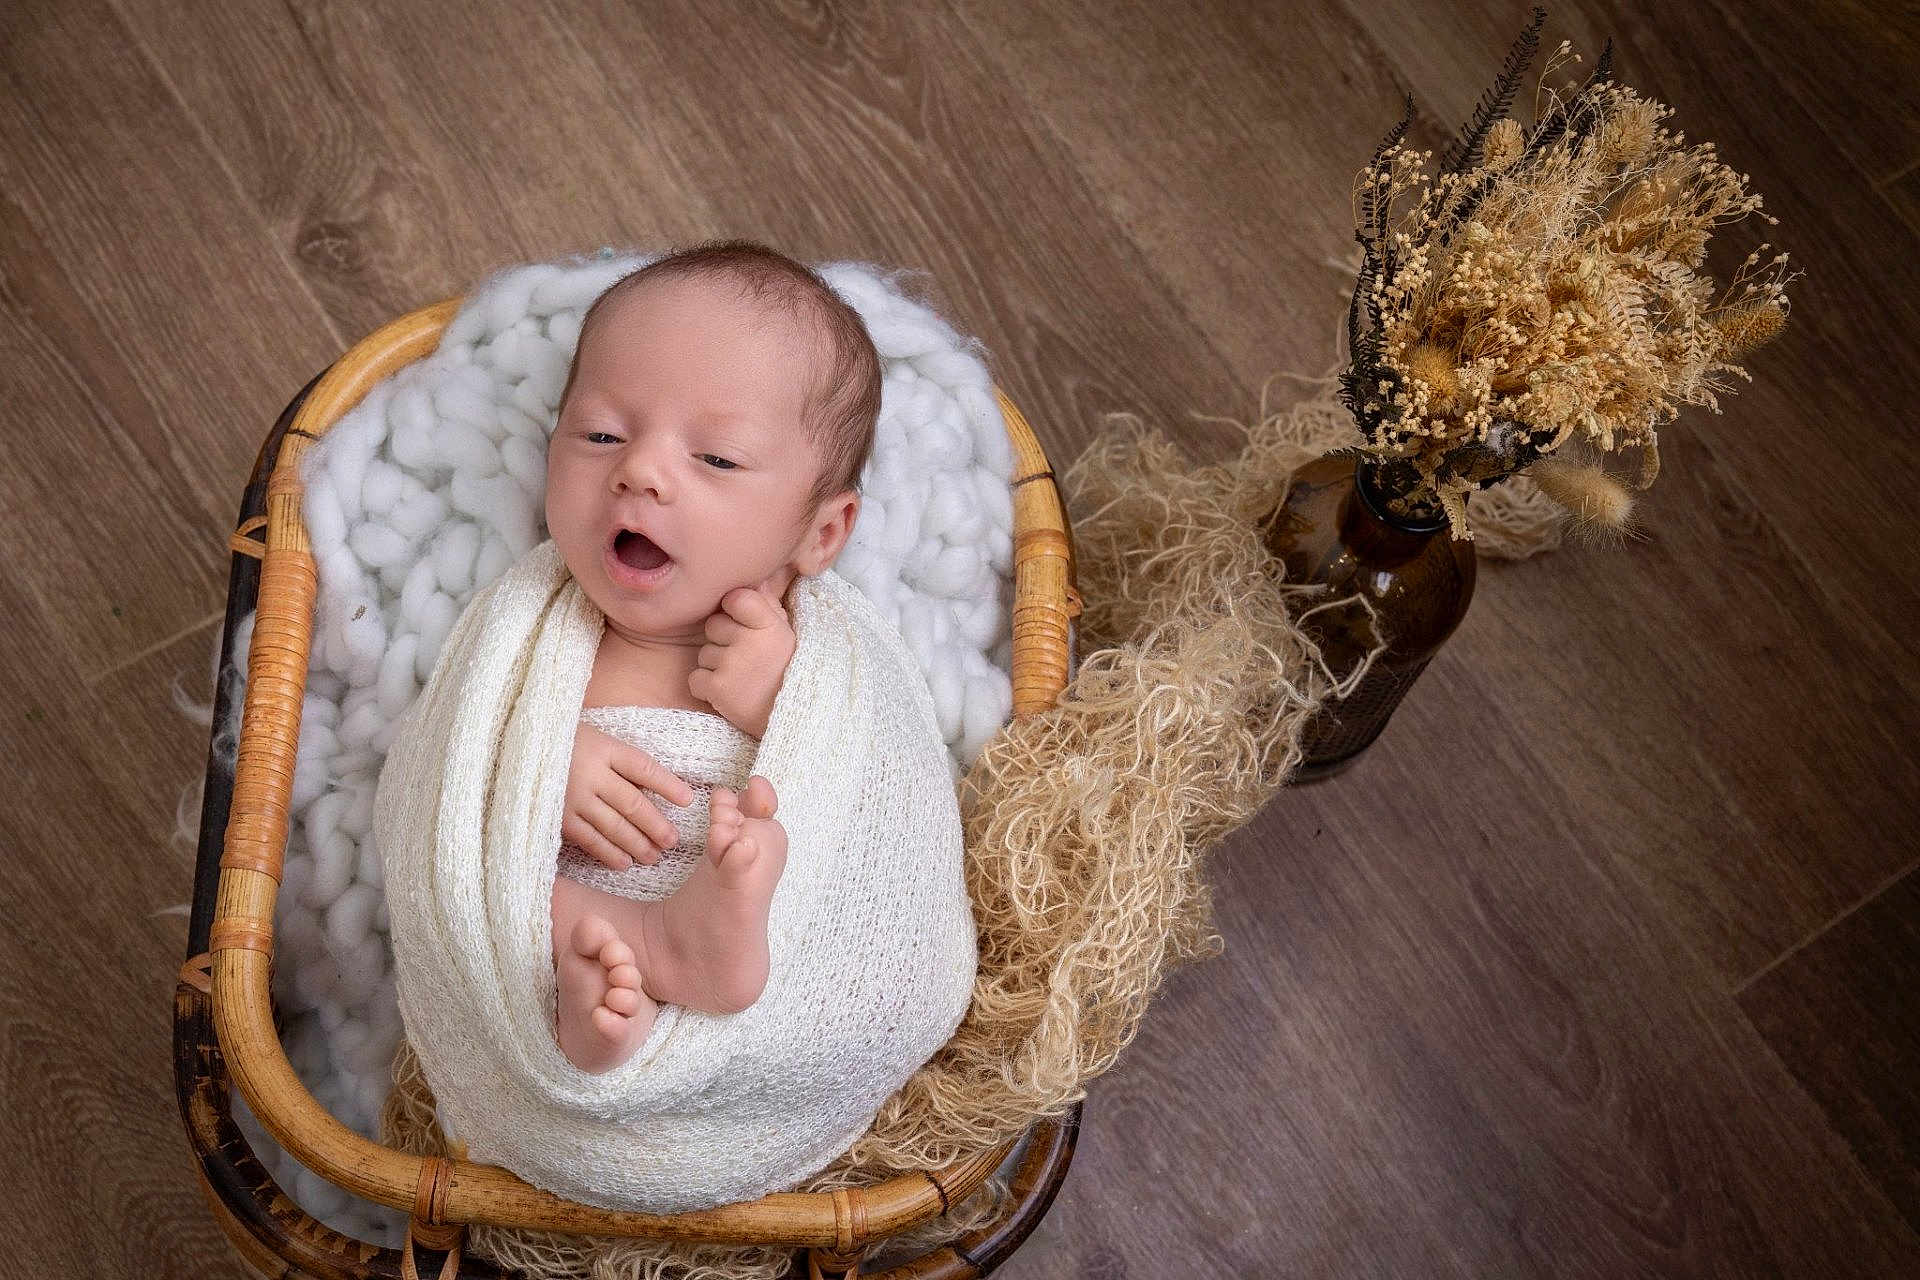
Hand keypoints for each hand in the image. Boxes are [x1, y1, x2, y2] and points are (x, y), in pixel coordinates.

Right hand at [560, 723, 695, 869]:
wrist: (520, 749)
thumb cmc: (568, 745)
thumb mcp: (597, 741)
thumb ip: (622, 763)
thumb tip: (660, 789)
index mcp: (604, 749)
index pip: (643, 767)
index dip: (667, 785)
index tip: (688, 800)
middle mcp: (590, 774)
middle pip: (632, 803)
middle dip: (656, 825)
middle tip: (672, 841)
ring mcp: (572, 797)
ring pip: (613, 826)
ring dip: (637, 844)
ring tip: (655, 857)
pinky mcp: (557, 818)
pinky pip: (589, 839)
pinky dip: (608, 853)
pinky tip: (625, 863)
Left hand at [687, 573, 796, 739]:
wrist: (794, 719)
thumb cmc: (788, 673)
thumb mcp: (787, 635)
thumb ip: (768, 607)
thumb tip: (754, 581)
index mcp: (769, 625)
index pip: (736, 598)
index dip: (733, 609)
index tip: (743, 623)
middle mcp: (750, 641)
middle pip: (713, 626)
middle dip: (723, 641)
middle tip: (744, 659)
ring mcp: (732, 664)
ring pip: (704, 654)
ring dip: (716, 666)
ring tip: (740, 679)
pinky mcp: (718, 689)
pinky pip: (695, 678)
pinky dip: (706, 689)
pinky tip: (728, 693)